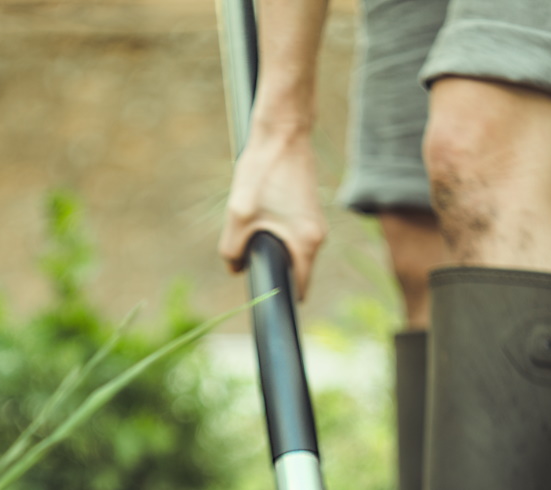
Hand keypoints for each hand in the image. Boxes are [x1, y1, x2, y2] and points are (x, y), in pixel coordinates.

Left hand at [218, 126, 326, 298]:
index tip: (261, 292)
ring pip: (290, 250)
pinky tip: (261, 210)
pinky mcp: (308, 211)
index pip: (299, 287)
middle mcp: (317, 236)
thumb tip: (235, 268)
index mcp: (306, 242)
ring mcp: (315, 223)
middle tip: (247, 251)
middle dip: (270, 266)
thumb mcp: (238, 215)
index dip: (279, 295)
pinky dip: (275, 231)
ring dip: (271, 246)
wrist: (282, 133)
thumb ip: (232, 250)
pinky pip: (291, 234)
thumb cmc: (263, 172)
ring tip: (253, 224)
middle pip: (293, 269)